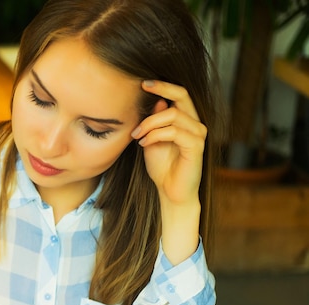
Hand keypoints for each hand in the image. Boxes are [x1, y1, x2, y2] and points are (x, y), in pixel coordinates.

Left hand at [131, 80, 206, 263]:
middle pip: (182, 95)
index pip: (179, 94)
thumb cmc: (162, 167)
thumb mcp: (152, 140)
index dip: (163, 84)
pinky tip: (144, 144)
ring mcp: (198, 134)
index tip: (143, 82)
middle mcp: (196, 123)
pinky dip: (155, 135)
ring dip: (149, 124)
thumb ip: (155, 122)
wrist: (170, 192)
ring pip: (172, 115)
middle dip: (161, 88)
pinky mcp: (196, 147)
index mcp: (186, 120)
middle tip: (141, 88)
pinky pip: (174, 132)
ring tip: (137, 136)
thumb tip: (158, 101)